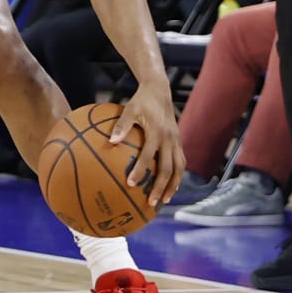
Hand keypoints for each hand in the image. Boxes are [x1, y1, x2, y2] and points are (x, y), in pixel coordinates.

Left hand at [109, 88, 183, 205]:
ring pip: (179, 169)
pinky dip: (177, 176)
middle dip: (161, 187)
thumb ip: (121, 125)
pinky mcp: (179, 142)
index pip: (149, 155)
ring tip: (165, 201)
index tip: (130, 184)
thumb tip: (110, 141)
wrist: (160, 90)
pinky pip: (181, 162)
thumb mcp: (130, 109)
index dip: (140, 170)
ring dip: (173, 186)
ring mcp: (177, 141)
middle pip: (168, 169)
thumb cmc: (141, 100)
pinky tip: (171, 186)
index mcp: (158, 132)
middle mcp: (170, 139)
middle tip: (151, 202)